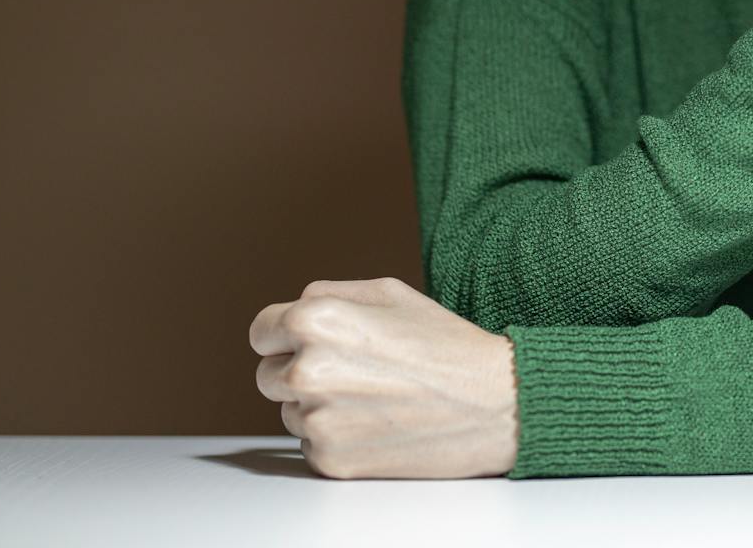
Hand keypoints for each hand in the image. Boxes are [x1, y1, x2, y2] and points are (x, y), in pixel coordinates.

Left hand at [249, 276, 518, 478]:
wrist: (493, 403)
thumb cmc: (446, 344)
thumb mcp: (390, 293)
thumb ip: (329, 294)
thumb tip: (290, 311)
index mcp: (315, 320)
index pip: (260, 332)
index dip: (284, 336)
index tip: (308, 344)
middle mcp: (307, 370)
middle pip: (268, 375)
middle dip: (299, 372)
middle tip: (354, 370)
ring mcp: (316, 419)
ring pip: (290, 412)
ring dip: (320, 406)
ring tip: (375, 395)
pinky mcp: (329, 460)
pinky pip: (311, 445)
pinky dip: (338, 437)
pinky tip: (379, 422)